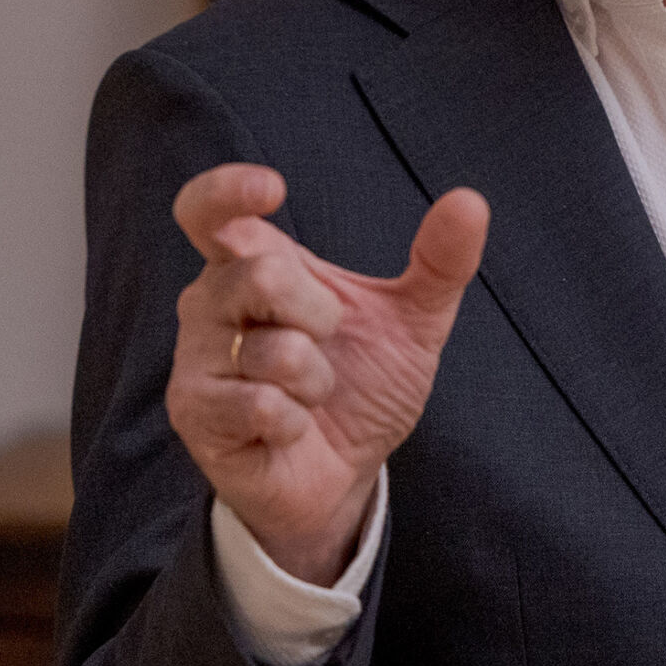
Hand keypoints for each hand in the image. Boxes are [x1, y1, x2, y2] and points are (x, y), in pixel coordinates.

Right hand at [165, 164, 489, 584]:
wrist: (344, 476)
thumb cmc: (364, 386)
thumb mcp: (414, 323)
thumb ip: (441, 262)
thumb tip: (470, 200)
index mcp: (253, 260)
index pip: (207, 208)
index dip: (227, 189)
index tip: (275, 189)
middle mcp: (210, 300)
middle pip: (261, 274)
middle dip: (322, 316)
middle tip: (328, 342)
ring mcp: (197, 357)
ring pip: (273, 349)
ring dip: (316, 380)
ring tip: (310, 394)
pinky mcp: (194, 413)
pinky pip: (262, 404)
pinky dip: (296, 420)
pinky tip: (290, 428)